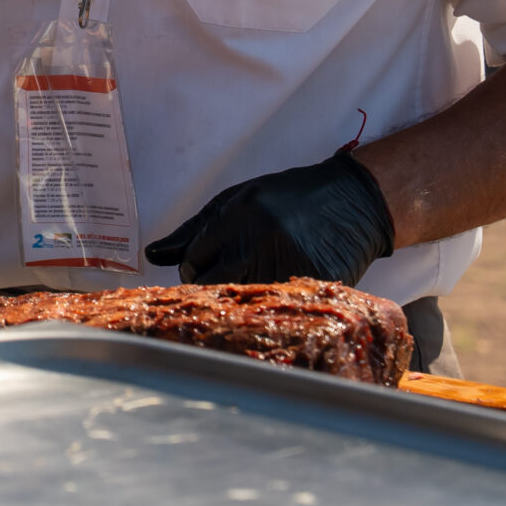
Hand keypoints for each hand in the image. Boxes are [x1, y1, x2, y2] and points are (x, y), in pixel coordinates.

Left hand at [143, 149, 396, 286]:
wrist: (353, 200)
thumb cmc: (287, 198)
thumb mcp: (236, 199)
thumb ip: (193, 229)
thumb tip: (153, 255)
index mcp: (236, 218)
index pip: (192, 261)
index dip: (194, 268)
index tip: (206, 266)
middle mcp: (258, 242)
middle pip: (211, 286)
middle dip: (208, 287)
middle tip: (223, 280)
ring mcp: (286, 265)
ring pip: (242, 300)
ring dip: (239, 298)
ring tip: (251, 283)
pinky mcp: (311, 285)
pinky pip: (277, 307)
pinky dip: (272, 305)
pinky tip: (276, 291)